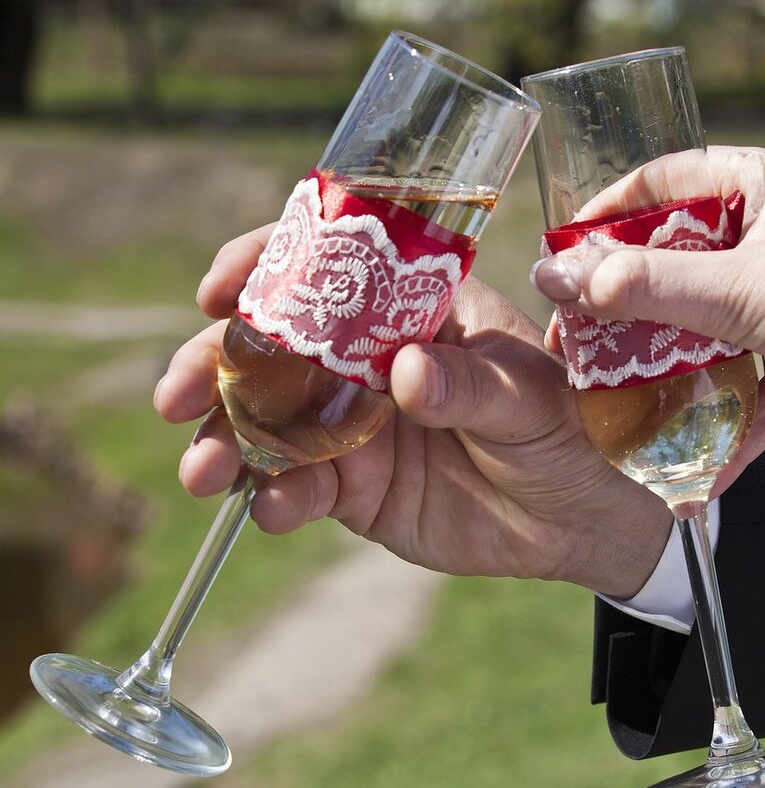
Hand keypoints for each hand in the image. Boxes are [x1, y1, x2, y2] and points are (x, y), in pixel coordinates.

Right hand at [155, 228, 670, 597]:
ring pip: (264, 421)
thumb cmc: (558, 433)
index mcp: (408, 309)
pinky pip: (294, 488)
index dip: (263, 268)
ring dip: (222, 439)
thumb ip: (470, 384)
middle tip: (176, 395)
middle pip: (270, 346)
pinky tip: (269, 510)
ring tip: (203, 471)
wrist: (565, 520)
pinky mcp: (347, 486)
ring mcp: (349, 424)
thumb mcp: (527, 399)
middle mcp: (365, 360)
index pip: (326, 266)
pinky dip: (272, 499)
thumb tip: (406, 371)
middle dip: (211, 365)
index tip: (218, 290)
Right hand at [530, 147, 764, 490]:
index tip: (568, 249)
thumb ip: (646, 285)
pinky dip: (729, 417)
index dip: (612, 212)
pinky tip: (698, 472)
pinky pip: (753, 376)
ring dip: (673, 365)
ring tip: (621, 391)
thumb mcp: (735, 289)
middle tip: (584, 327)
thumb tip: (561, 279)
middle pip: (682, 259)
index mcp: (764, 183)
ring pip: (711, 323)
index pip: (669, 181)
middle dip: (633, 302)